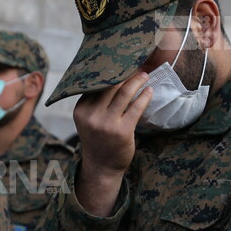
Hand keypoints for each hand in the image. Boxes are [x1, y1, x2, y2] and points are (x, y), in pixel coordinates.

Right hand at [73, 73, 151, 215]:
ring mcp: (106, 124)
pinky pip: (135, 108)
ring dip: (136, 81)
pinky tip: (149, 91)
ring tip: (144, 75)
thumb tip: (113, 76)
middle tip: (135, 64)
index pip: (96, 85)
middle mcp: (91, 116)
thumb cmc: (98, 140)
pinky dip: (144, 97)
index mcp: (81, 110)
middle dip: (124, 73)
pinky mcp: (122, 131)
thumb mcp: (88, 120)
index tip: (121, 63)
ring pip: (124, 94)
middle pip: (110, 86)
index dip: (110, 72)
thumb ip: (95, 102)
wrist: (102, 167)